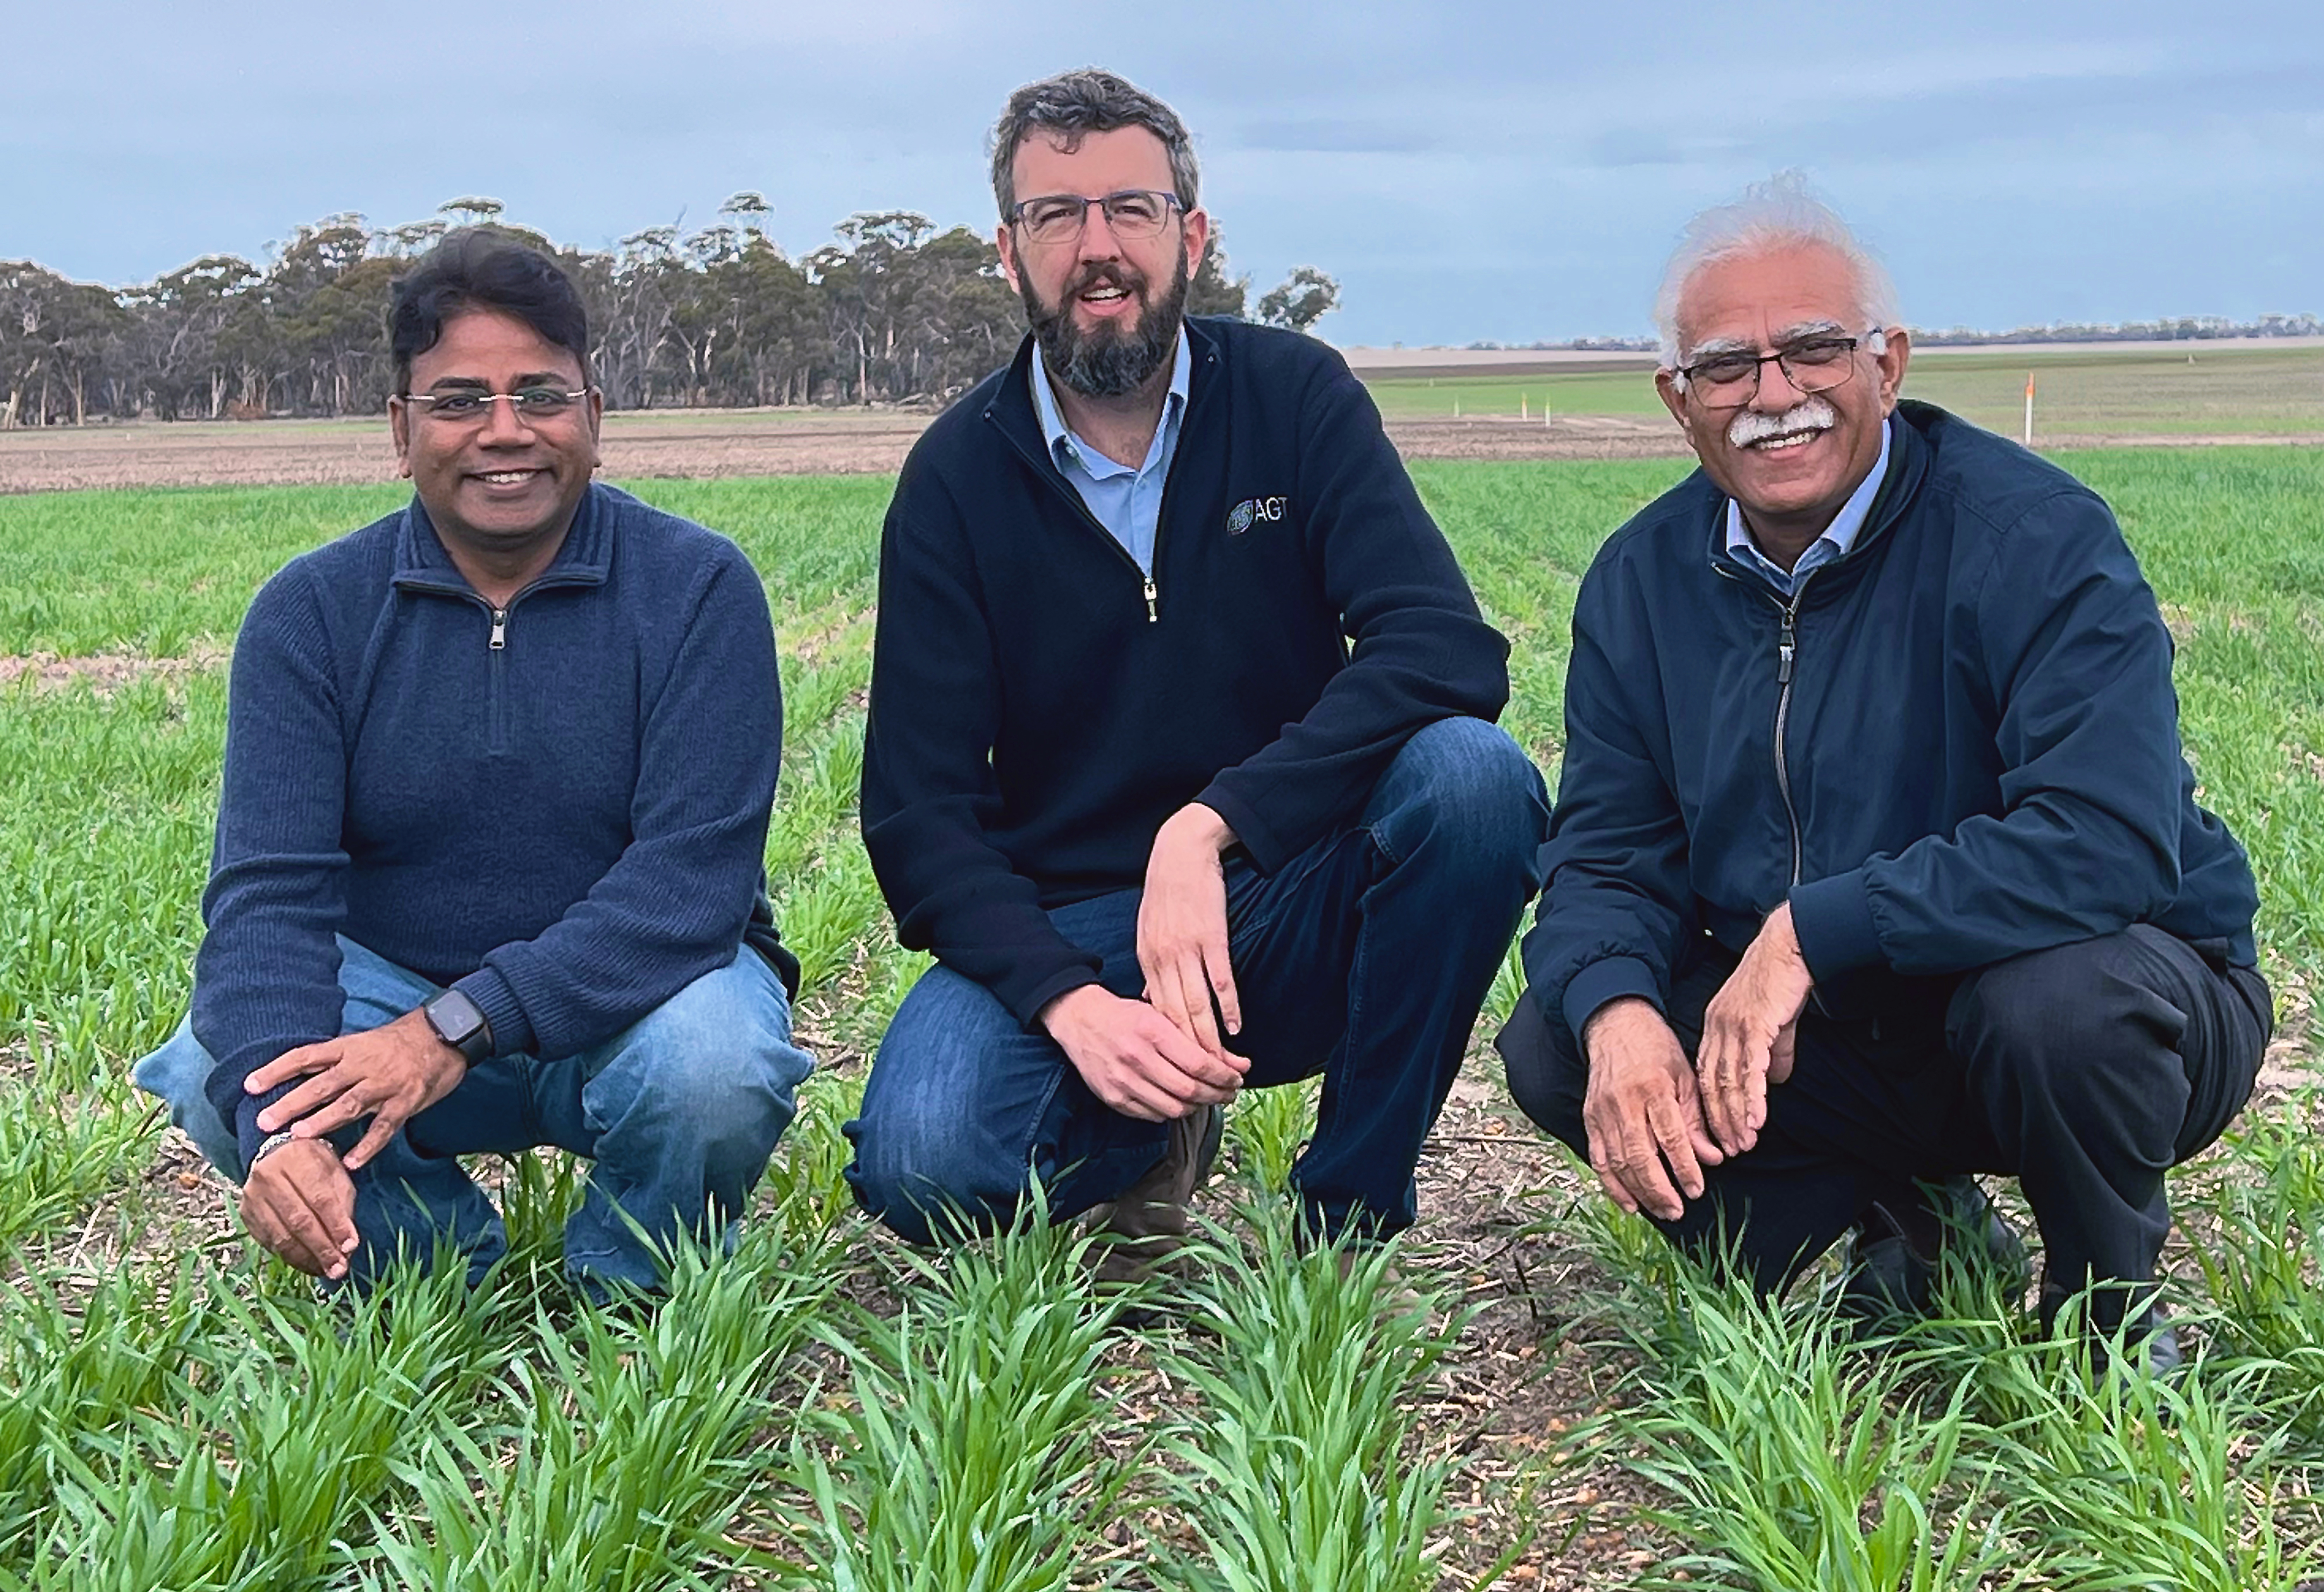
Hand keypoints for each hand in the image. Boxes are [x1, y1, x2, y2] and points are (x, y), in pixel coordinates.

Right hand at [240, 1138, 359, 1278]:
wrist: (278, 1155)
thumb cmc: (314, 1166)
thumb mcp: (336, 1174)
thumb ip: (343, 1206)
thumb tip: (347, 1246)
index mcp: (297, 1159)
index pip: (320, 1199)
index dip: (336, 1226)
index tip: (351, 1247)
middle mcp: (269, 1175)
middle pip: (299, 1220)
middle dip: (322, 1248)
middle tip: (339, 1269)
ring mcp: (253, 1196)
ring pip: (281, 1235)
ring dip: (306, 1258)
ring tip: (326, 1271)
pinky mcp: (246, 1214)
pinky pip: (269, 1242)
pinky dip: (290, 1257)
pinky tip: (308, 1264)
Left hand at [246, 1009, 469, 1170]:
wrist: (445, 1035)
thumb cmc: (400, 1042)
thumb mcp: (364, 1043)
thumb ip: (337, 1062)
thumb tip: (301, 1080)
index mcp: (349, 1048)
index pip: (305, 1057)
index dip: (277, 1070)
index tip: (250, 1085)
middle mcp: (363, 1065)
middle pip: (321, 1084)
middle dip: (291, 1103)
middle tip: (264, 1121)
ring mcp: (385, 1084)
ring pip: (350, 1104)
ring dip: (323, 1120)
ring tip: (298, 1136)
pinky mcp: (407, 1101)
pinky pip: (384, 1126)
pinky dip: (368, 1145)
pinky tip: (351, 1162)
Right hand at [1040, 985, 1247, 1121]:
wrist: (1080, 1020)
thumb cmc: (1127, 1015)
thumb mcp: (1163, 1015)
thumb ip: (1200, 1039)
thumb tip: (1241, 1065)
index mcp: (1153, 1031)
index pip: (1200, 1065)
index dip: (1225, 1077)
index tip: (1237, 1078)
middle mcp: (1137, 1057)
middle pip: (1190, 1091)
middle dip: (1217, 1096)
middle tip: (1228, 1093)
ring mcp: (1123, 1081)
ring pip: (1174, 1108)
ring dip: (1197, 1107)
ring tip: (1207, 1098)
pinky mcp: (1113, 1097)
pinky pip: (1153, 1116)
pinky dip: (1172, 1111)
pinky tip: (1180, 1101)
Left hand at [1136, 802, 1244, 1060]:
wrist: (1182, 851)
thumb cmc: (1168, 893)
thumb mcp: (1149, 932)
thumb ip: (1152, 969)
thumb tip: (1151, 1001)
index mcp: (1147, 961)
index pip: (1158, 1015)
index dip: (1171, 1046)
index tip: (1180, 1071)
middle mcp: (1163, 960)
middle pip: (1176, 1019)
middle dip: (1191, 1054)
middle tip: (1206, 1081)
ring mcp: (1187, 950)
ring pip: (1197, 1006)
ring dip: (1210, 1040)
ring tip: (1223, 1065)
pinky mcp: (1211, 937)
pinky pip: (1219, 980)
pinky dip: (1227, 1007)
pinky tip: (1234, 1028)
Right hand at [1580, 997, 1723, 1220]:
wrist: (1616, 1025)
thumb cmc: (1657, 1050)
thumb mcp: (1686, 1077)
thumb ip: (1698, 1120)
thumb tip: (1713, 1158)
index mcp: (1655, 1088)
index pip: (1671, 1138)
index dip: (1684, 1169)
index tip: (1697, 1190)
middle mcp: (1625, 1102)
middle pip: (1640, 1156)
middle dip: (1660, 1189)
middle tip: (1678, 1210)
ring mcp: (1603, 1111)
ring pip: (1618, 1162)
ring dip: (1639, 1192)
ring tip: (1660, 1210)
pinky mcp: (1589, 1117)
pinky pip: (1599, 1158)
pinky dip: (1612, 1185)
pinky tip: (1629, 1203)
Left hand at [1696, 903, 1813, 1156]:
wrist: (1791, 946)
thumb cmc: (1782, 981)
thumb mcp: (1772, 1022)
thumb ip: (1772, 1052)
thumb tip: (1774, 1081)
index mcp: (1716, 1027)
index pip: (1707, 1075)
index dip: (1713, 1107)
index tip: (1720, 1134)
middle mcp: (1718, 1028)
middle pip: (1713, 1084)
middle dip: (1721, 1120)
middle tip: (1731, 1150)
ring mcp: (1733, 1026)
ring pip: (1730, 1081)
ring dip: (1737, 1116)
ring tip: (1744, 1144)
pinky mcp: (1754, 1024)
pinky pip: (1750, 1069)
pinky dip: (1753, 1097)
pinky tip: (1756, 1120)